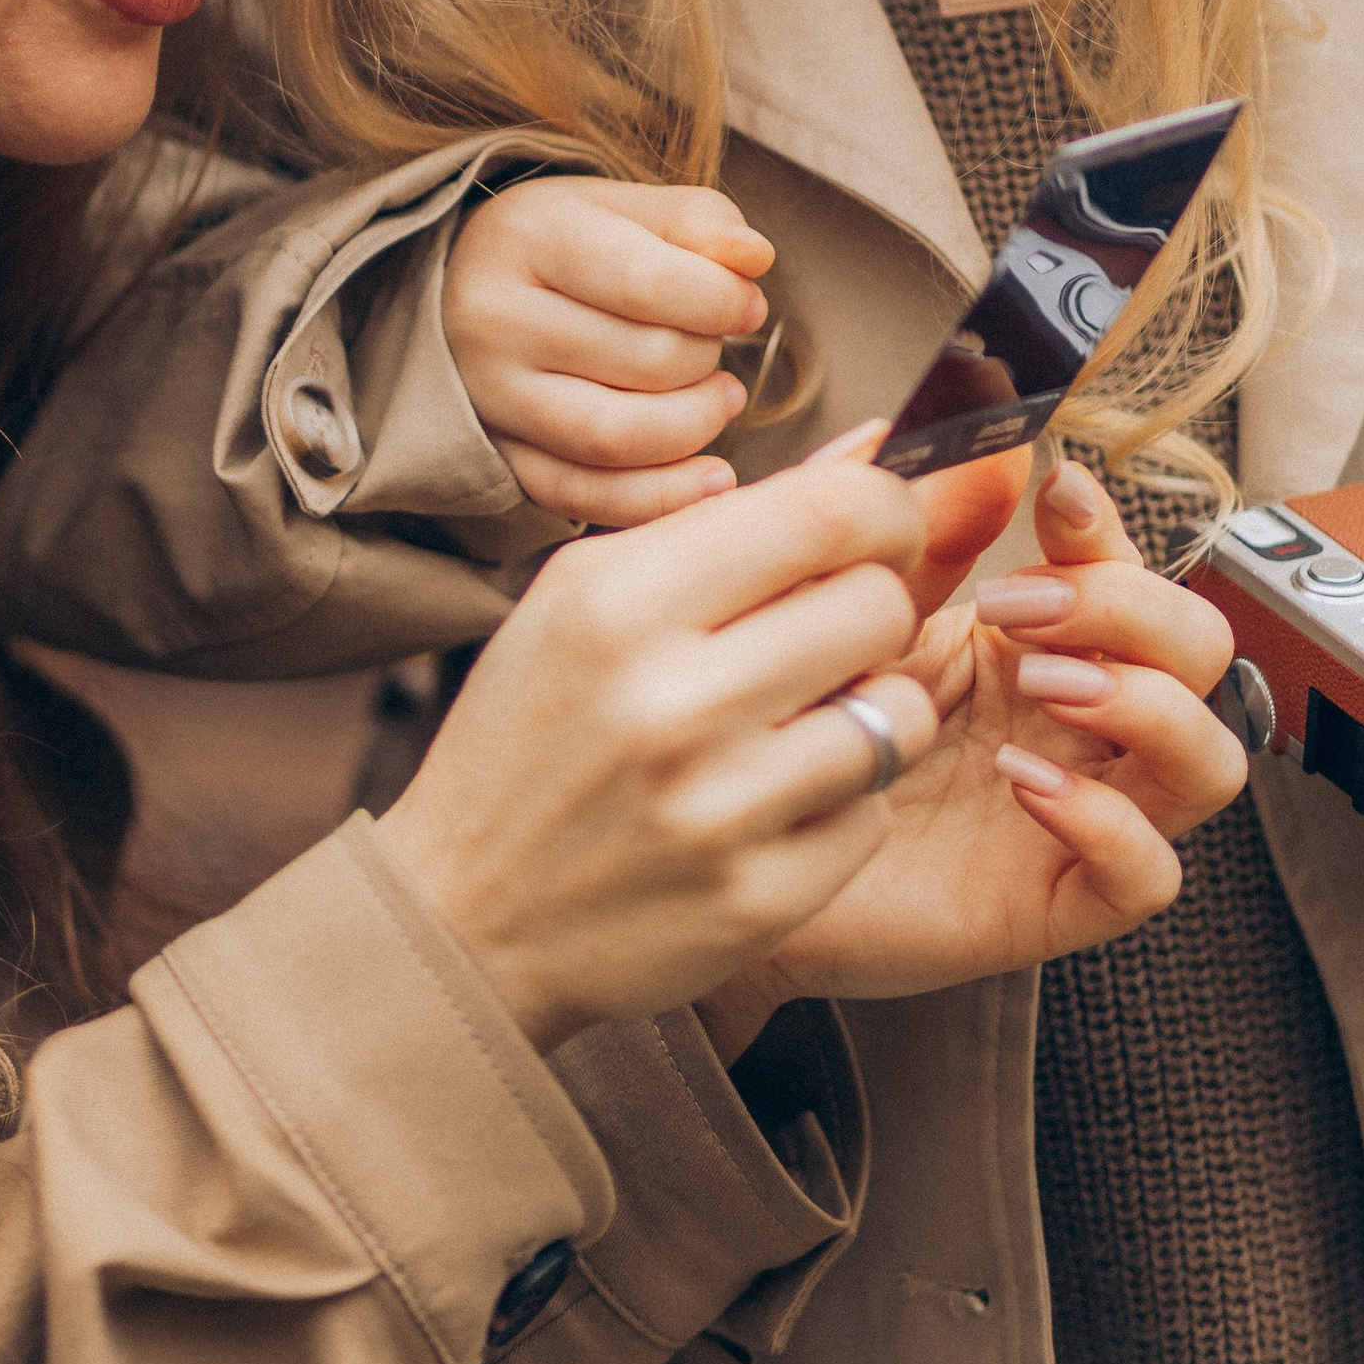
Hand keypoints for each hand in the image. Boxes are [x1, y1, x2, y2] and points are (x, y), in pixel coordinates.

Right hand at [373, 434, 938, 1050]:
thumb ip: (728, 525)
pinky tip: (772, 807)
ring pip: (899, 716)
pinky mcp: (758, 902)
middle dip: (878, 608)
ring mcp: (718, 812)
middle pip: (878, 606)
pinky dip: (841, 806)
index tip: (885, 531)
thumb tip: (876, 447)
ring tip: (806, 722)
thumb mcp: (588, 597)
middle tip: (835, 634)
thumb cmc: (532, 735)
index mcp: (620, 603)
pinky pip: (873, 818)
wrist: (465, 916)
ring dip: (873, 710)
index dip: (888, 508)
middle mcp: (671, 703)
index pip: (826, 512)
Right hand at [444, 175, 775, 522]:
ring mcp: (492, 398)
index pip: (646, 282)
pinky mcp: (500, 458)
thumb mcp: (620, 208)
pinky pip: (587, 497)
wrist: (460, 291)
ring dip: (695, 426)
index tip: (748, 305)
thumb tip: (755, 257)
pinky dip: (662, 497)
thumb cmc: (561, 246)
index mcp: (528, 239)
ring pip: (617, 437)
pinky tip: (711, 476)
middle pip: (643, 361)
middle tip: (715, 346)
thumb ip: (695, 221)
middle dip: (707, 359)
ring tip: (721, 399)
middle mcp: (496, 321)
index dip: (721, 301)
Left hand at [744, 463, 1245, 1003]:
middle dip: (1133, 609)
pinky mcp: (1058, 901)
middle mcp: (1081, 725)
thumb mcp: (864, 611)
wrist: (745, 842)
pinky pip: (1151, 874)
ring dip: (1147, 706)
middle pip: (1200, 650)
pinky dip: (1112, 826)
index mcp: (1044, 644)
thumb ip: (924, 528)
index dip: (1110, 529)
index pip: (1133, 570)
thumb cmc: (810, 728)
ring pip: (1210, 759)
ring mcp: (1084, 812)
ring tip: (1042, 686)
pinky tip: (1029, 789)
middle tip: (1025, 609)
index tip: (1055, 496)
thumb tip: (995, 448)